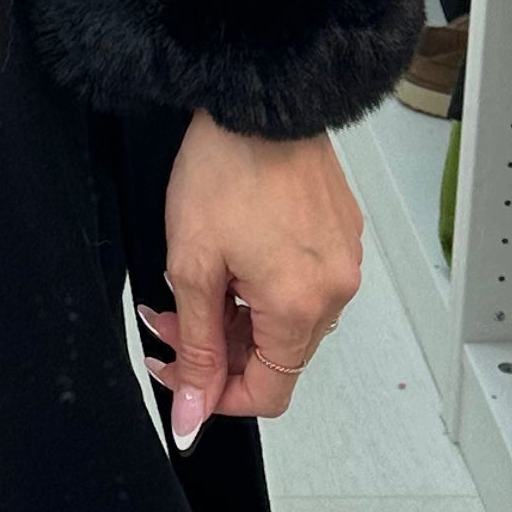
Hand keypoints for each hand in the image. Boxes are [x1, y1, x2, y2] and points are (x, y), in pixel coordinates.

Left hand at [140, 114, 362, 443]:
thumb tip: (192, 412)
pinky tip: (229, 257)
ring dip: (236, 317)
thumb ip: (196, 346)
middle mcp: (336, 291)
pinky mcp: (341, 235)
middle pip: (276, 358)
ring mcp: (344, 261)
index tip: (180, 377)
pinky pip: (303, 286)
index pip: (268, 393)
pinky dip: (262, 288)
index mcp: (301, 307)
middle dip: (216, 349)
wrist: (260, 99)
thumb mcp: (192, 266)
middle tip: (167, 318)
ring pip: (286, 322)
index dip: (216, 395)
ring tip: (193, 281)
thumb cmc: (223, 168)